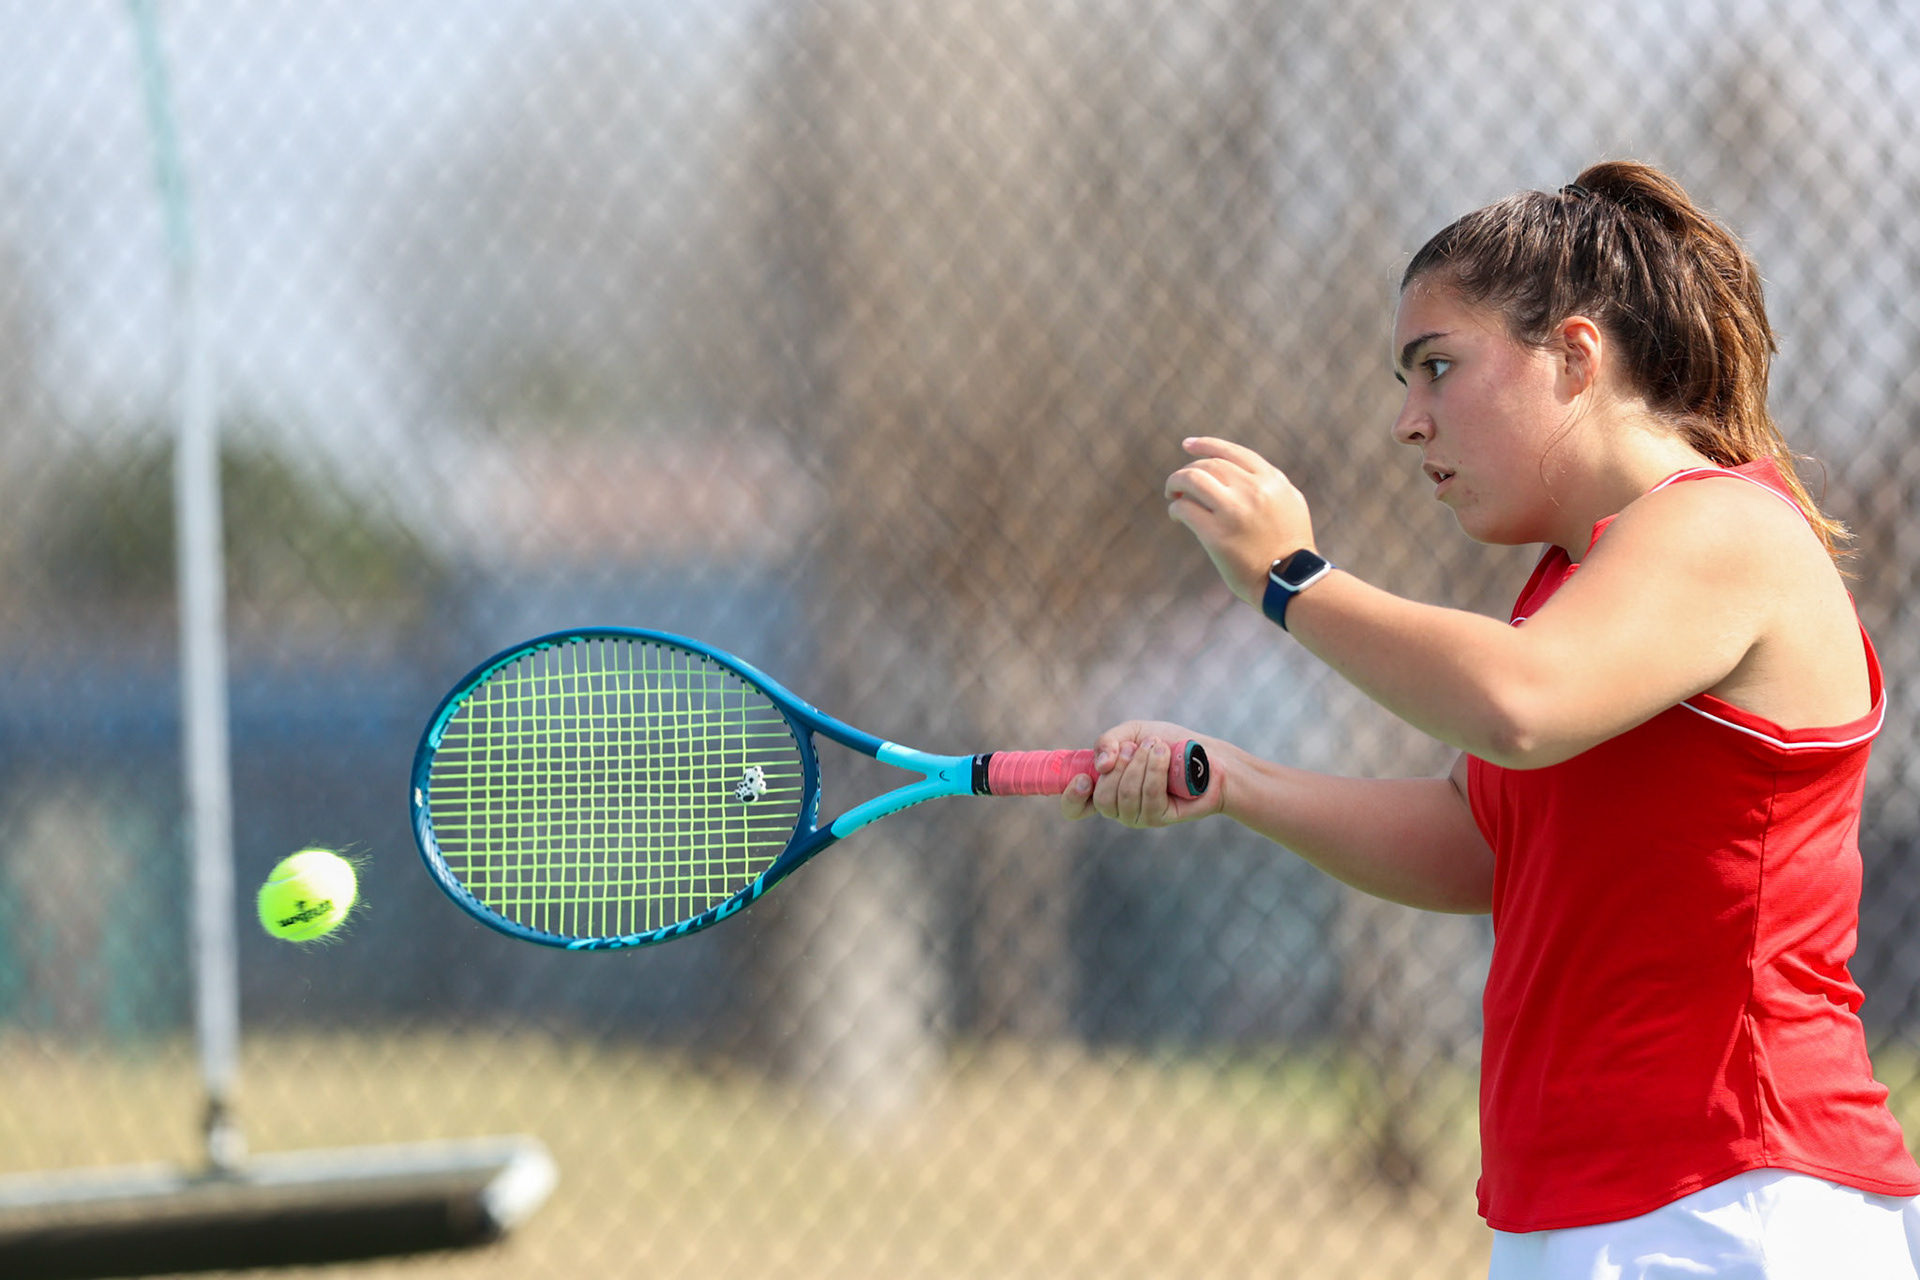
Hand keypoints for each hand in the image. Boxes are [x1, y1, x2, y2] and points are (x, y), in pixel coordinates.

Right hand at [1059, 721, 1224, 828]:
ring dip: (1140, 763)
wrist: (1206, 755)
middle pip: (1102, 799)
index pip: (1075, 808)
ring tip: (1156, 746)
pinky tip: (1163, 754)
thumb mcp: (1132, 733)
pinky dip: (1154, 770)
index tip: (1084, 778)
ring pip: (1126, 796)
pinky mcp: (1160, 818)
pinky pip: (1149, 797)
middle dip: (1119, 767)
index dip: (1072, 798)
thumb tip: (1101, 765)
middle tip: (1135, 747)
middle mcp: (1118, 807)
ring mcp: (1138, 816)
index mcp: (1105, 788)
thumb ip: (1108, 742)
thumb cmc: (1168, 744)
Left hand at [1165, 437, 1314, 604]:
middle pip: (1208, 465)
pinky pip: (1184, 508)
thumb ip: (1269, 483)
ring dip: (1175, 483)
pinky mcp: (1216, 535)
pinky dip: (1175, 508)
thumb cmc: (1290, 544)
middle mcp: (1253, 490)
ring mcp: (1234, 512)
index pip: (1231, 452)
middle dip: (1187, 470)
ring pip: (1191, 479)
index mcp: (1271, 481)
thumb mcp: (1290, 502)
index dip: (1205, 445)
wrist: (1291, 580)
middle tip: (1177, 485)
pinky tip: (1177, 515)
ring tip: (1172, 495)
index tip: (1188, 444)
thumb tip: (1237, 469)